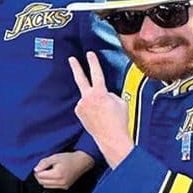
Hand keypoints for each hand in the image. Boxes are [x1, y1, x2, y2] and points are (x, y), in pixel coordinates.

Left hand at [33, 150, 94, 189]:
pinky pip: (52, 187)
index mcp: (57, 175)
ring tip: (48, 171)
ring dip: (44, 180)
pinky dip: (49, 182)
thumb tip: (35, 169)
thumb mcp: (55, 157)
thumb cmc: (69, 158)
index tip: (40, 166)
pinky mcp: (65, 187)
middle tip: (43, 168)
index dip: (37, 171)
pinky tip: (53, 175)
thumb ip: (44, 163)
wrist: (82, 162)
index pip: (40, 176)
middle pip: (41, 182)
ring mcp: (63, 186)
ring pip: (45, 186)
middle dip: (39, 175)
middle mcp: (60, 182)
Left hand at [69, 52, 133, 167]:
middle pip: (80, 79)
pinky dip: (91, 108)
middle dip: (76, 67)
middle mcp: (87, 98)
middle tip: (71, 59)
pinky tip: (98, 116)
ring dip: (94, 101)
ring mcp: (81, 105)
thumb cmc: (119, 120)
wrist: (111, 138)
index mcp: (99, 93)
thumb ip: (109, 93)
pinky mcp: (78, 112)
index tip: (89, 54)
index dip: (93, 62)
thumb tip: (103, 93)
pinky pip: (85, 106)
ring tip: (103, 113)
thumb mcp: (120, 102)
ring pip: (88, 97)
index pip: (96, 73)